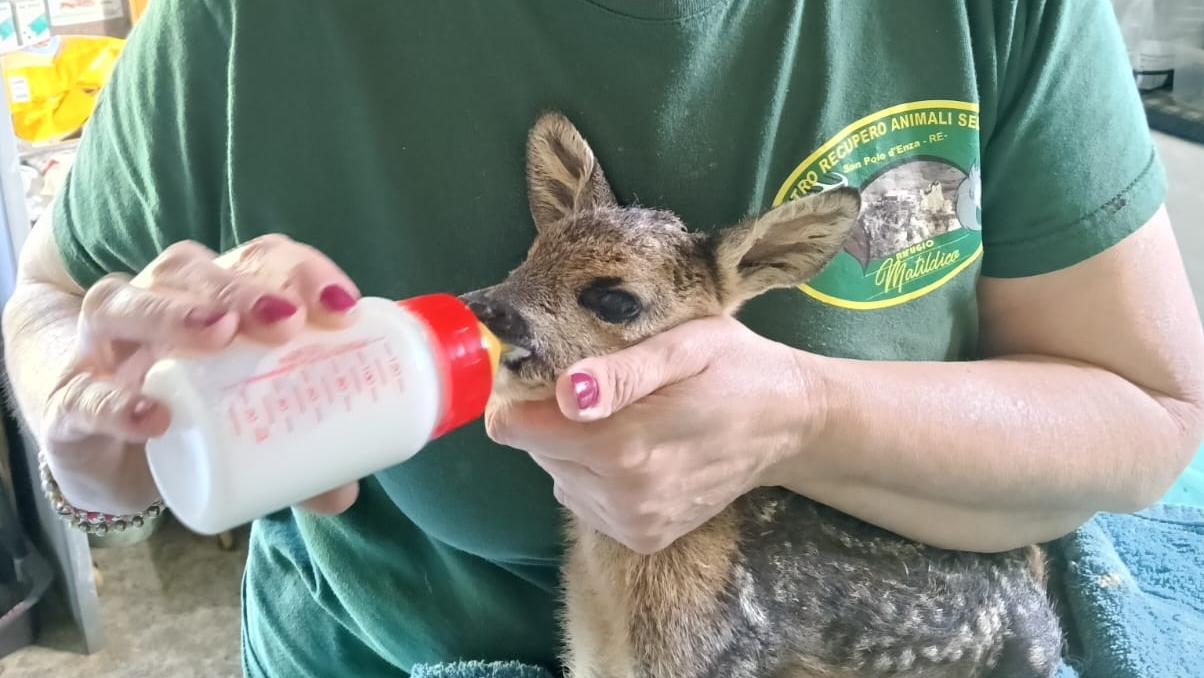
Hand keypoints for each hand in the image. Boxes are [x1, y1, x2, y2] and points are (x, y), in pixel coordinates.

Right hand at [41, 234, 361, 515]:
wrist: (92, 448)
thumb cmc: (185, 414)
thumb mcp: (245, 429)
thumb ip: (296, 458)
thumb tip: (344, 492)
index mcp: (212, 299)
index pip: (257, 260)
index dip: (299, 272)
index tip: (341, 307)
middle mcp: (154, 303)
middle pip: (192, 270)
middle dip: (243, 288)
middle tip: (287, 321)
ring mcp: (101, 346)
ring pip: (123, 303)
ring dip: (174, 312)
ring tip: (220, 333)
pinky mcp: (67, 400)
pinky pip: (84, 392)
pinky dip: (116, 401)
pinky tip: (153, 416)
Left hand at [486, 316, 824, 553]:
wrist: (790, 424)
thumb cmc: (735, 369)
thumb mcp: (685, 346)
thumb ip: (621, 371)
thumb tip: (564, 394)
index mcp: (624, 446)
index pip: (517, 430)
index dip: (519, 396)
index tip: (544, 372)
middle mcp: (622, 497)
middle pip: (536, 451)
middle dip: (553, 418)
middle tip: (601, 387)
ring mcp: (633, 524)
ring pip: (558, 474)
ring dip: (575, 446)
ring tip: (627, 417)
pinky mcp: (642, 538)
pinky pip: (584, 499)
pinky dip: (595, 473)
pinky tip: (636, 450)